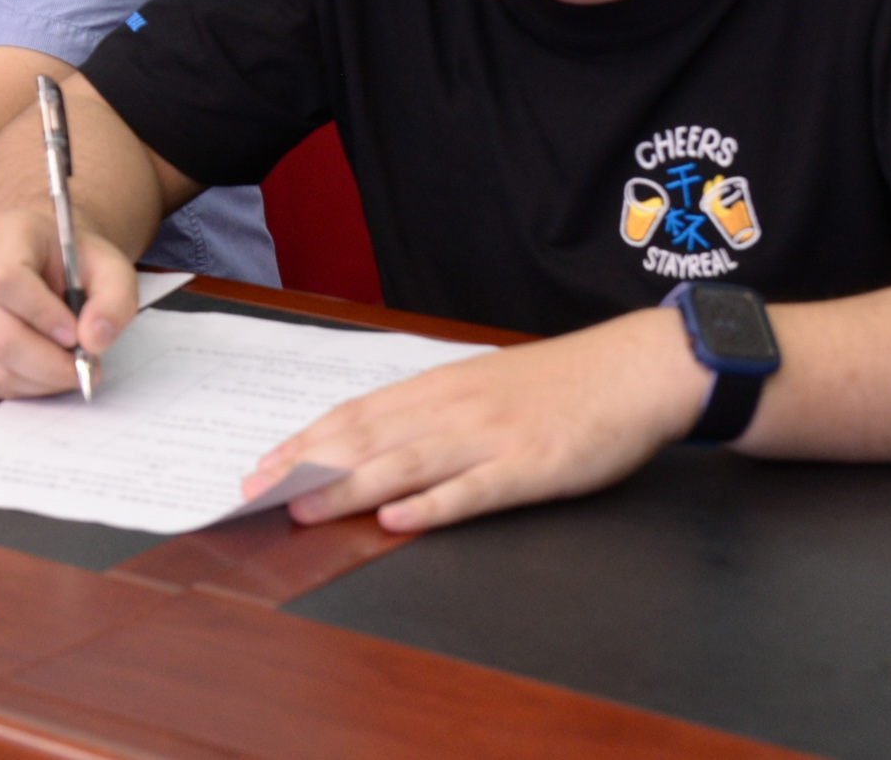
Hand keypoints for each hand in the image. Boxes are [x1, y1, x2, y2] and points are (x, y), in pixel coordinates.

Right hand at [0, 201, 141, 397]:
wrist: (47, 258)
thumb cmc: (75, 263)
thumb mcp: (112, 269)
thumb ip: (114, 301)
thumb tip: (93, 340)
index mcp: (6, 234)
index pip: (6, 278)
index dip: (41, 315)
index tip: (75, 335)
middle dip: (48, 363)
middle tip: (83, 368)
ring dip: (39, 380)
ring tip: (68, 369)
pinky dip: (21, 387)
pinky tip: (44, 372)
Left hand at [237, 307, 712, 532]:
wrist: (634, 370)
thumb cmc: (558, 384)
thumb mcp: (483, 386)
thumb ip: (432, 413)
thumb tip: (374, 441)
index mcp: (438, 388)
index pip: (354, 415)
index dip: (304, 441)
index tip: (261, 465)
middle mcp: (454, 408)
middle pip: (366, 439)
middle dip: (306, 468)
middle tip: (256, 493)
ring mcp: (492, 438)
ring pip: (405, 464)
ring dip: (349, 489)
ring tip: (305, 509)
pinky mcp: (531, 467)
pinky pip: (474, 490)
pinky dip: (432, 506)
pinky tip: (397, 520)